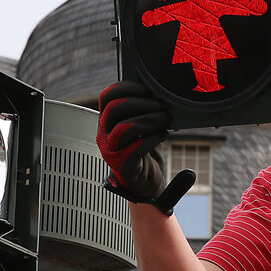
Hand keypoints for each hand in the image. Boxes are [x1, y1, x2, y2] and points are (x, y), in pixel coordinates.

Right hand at [96, 81, 170, 200]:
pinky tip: (162, 135)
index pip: (107, 97)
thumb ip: (147, 110)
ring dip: (148, 121)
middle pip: (113, 109)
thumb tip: (162, 92)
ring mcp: (111, 152)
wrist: (145, 183)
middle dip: (140, 104)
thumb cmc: (145, 151)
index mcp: (108, 121)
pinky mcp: (123, 167)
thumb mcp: (144, 126)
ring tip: (165, 120)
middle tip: (161, 106)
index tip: (147, 89)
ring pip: (123, 128)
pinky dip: (152, 139)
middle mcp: (105, 135)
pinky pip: (135, 149)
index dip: (126, 88)